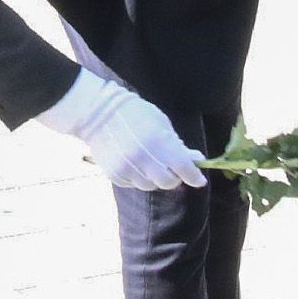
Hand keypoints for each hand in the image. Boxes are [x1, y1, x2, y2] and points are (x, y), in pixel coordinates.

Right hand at [35, 70, 204, 190]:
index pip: (183, 167)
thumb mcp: (161, 122)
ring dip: (156, 178)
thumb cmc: (134, 112)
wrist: (97, 113)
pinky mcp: (114, 175)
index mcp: (158, 141)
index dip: (194, 176)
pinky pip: (134, 184)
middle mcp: (143, 158)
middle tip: (173, 169)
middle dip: (174, 177)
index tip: (200, 180)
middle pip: (168, 182)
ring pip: (151, 186)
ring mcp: (127, 168)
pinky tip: (135, 163)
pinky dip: (139, 177)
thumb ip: (178, 144)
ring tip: (151, 163)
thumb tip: (196, 159)